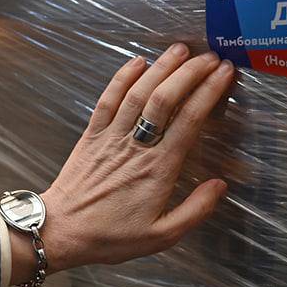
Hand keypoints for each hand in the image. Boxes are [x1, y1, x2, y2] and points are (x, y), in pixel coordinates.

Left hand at [12, 44, 234, 280]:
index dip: (209, 92)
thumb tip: (220, 185)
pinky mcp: (92, 134)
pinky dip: (122, 77)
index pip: (189, 120)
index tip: (224, 74)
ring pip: (138, 93)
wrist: (62, 232)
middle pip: (165, 99)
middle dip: (190, 73)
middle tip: (210, 57)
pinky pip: (108, 99)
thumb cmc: (111, 236)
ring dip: (161, 67)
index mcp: (159, 169)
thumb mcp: (161, 236)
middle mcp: (137, 146)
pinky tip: (137, 61)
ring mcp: (112, 136)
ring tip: (181, 49)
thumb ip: (195, 211)